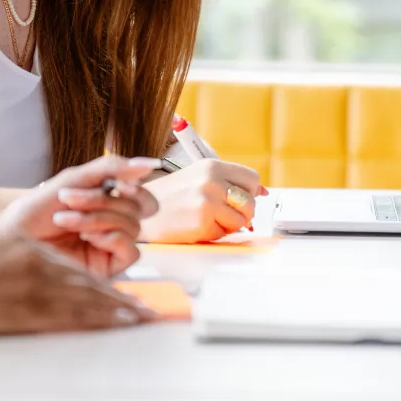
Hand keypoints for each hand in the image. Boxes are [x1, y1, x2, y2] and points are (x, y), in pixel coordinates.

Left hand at [0, 155, 160, 276]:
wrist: (12, 237)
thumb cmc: (37, 209)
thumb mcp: (74, 179)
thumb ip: (111, 169)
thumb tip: (148, 164)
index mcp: (109, 203)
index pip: (142, 196)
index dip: (136, 188)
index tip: (114, 184)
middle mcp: (114, 224)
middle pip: (139, 209)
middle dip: (104, 201)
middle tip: (71, 199)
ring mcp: (112, 247)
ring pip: (134, 227)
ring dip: (98, 217)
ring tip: (66, 219)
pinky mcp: (108, 268)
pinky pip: (132, 251)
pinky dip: (111, 238)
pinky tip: (86, 237)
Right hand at [0, 235, 156, 345]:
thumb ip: (23, 269)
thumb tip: (52, 286)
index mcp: (25, 246)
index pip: (74, 266)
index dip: (103, 283)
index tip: (125, 294)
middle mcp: (33, 259)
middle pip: (85, 281)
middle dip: (118, 298)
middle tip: (145, 310)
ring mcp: (29, 283)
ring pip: (83, 297)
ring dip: (115, 311)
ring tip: (140, 320)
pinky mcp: (22, 307)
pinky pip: (68, 315)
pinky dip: (95, 320)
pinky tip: (114, 325)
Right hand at [140, 159, 266, 243]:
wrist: (138, 212)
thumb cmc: (169, 197)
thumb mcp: (198, 178)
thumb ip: (228, 182)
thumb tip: (262, 191)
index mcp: (212, 166)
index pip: (252, 179)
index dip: (248, 193)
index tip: (239, 200)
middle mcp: (212, 180)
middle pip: (250, 202)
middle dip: (241, 213)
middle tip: (221, 214)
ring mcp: (207, 201)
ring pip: (242, 220)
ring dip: (228, 225)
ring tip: (206, 219)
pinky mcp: (202, 222)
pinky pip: (225, 234)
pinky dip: (214, 234)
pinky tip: (196, 226)